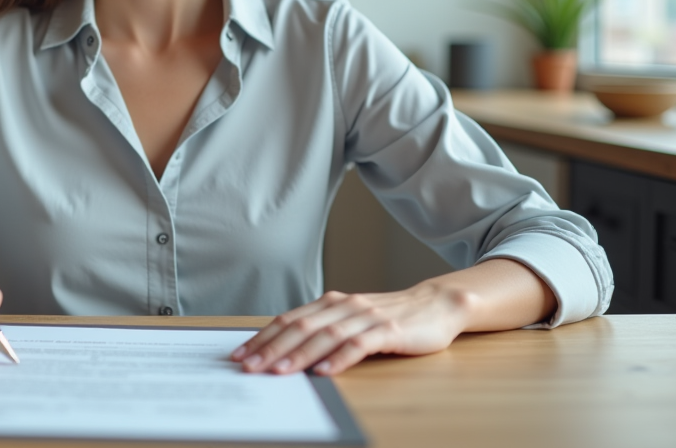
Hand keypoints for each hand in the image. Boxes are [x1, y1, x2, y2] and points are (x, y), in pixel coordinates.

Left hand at [230, 283, 471, 375]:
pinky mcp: (389, 330)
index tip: (240, 355)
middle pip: (300, 327)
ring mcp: (366, 317)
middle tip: (249, 367)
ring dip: (299, 355)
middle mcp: (344, 306)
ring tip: (279, 372)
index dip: (262, 337)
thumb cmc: (389, 318)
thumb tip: (285, 353)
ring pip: (325, 335)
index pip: (288, 320)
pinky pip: (359, 344)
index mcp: (330, 303)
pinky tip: (324, 372)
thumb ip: (323, 331)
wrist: (436, 305)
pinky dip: (339, 358)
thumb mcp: (351, 320)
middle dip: (271, 348)